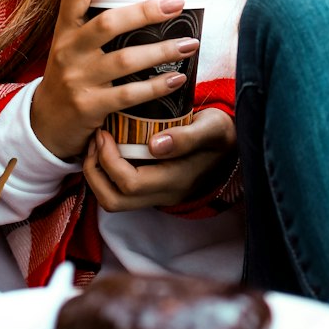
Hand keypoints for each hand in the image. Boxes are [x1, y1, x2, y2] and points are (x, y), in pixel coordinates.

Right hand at [30, 0, 200, 160]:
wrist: (46, 123)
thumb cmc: (70, 76)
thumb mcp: (71, 46)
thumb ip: (94, 23)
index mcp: (64, 30)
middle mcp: (68, 51)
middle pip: (108, 23)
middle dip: (146, 12)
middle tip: (176, 4)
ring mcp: (78, 79)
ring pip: (125, 59)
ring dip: (162, 50)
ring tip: (190, 43)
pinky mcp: (90, 106)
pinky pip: (129, 94)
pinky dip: (157, 86)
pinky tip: (176, 79)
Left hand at [83, 108, 236, 210]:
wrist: (233, 149)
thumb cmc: (221, 134)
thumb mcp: (212, 128)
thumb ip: (187, 137)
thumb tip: (155, 145)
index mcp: (176, 181)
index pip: (130, 183)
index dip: (109, 160)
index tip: (104, 132)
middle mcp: (164, 194)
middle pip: (113, 200)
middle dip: (95, 170)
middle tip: (95, 139)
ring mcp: (157, 195)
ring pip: (113, 200)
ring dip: (97, 175)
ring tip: (97, 144)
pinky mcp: (152, 190)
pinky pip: (119, 192)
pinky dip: (105, 173)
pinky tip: (107, 148)